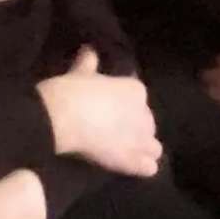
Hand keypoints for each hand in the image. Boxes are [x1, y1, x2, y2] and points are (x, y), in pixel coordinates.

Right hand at [35, 46, 161, 176]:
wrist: (66, 115)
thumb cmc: (73, 89)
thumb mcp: (81, 73)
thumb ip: (89, 63)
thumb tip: (89, 51)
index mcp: (136, 90)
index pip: (138, 100)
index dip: (125, 106)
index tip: (110, 110)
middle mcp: (145, 113)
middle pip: (147, 124)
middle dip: (134, 128)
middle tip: (113, 132)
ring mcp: (142, 138)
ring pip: (153, 147)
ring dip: (142, 149)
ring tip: (123, 152)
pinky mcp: (134, 160)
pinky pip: (149, 167)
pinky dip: (142, 167)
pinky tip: (131, 167)